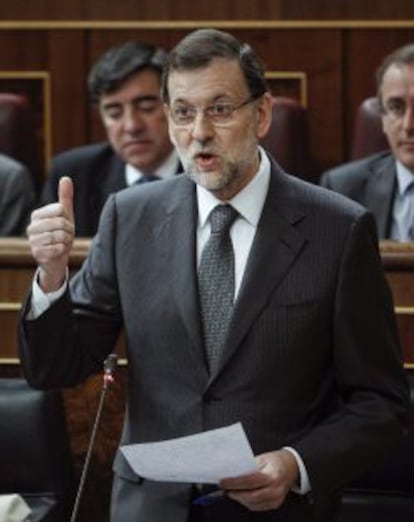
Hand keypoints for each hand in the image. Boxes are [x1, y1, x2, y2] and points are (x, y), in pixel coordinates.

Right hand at [27, 176, 74, 291]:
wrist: (57, 259)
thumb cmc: (61, 234)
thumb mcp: (65, 215)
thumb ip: (65, 197)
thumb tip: (66, 178)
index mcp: (37, 215)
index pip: (60, 209)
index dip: (68, 219)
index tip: (65, 225)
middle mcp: (31, 227)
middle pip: (61, 223)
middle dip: (69, 231)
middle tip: (65, 237)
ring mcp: (32, 241)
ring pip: (60, 236)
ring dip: (66, 242)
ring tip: (62, 244)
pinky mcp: (37, 254)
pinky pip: (57, 248)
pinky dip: (62, 250)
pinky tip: (58, 251)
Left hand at [219, 448, 298, 511]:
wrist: (292, 466)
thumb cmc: (276, 460)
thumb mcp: (262, 458)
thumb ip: (248, 467)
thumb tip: (232, 472)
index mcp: (272, 475)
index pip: (249, 481)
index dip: (234, 483)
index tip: (222, 481)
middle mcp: (275, 489)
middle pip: (250, 496)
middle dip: (235, 493)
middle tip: (224, 488)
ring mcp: (276, 499)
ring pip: (253, 504)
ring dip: (239, 498)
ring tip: (230, 491)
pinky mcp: (275, 504)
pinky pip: (257, 507)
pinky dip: (247, 502)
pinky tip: (240, 496)